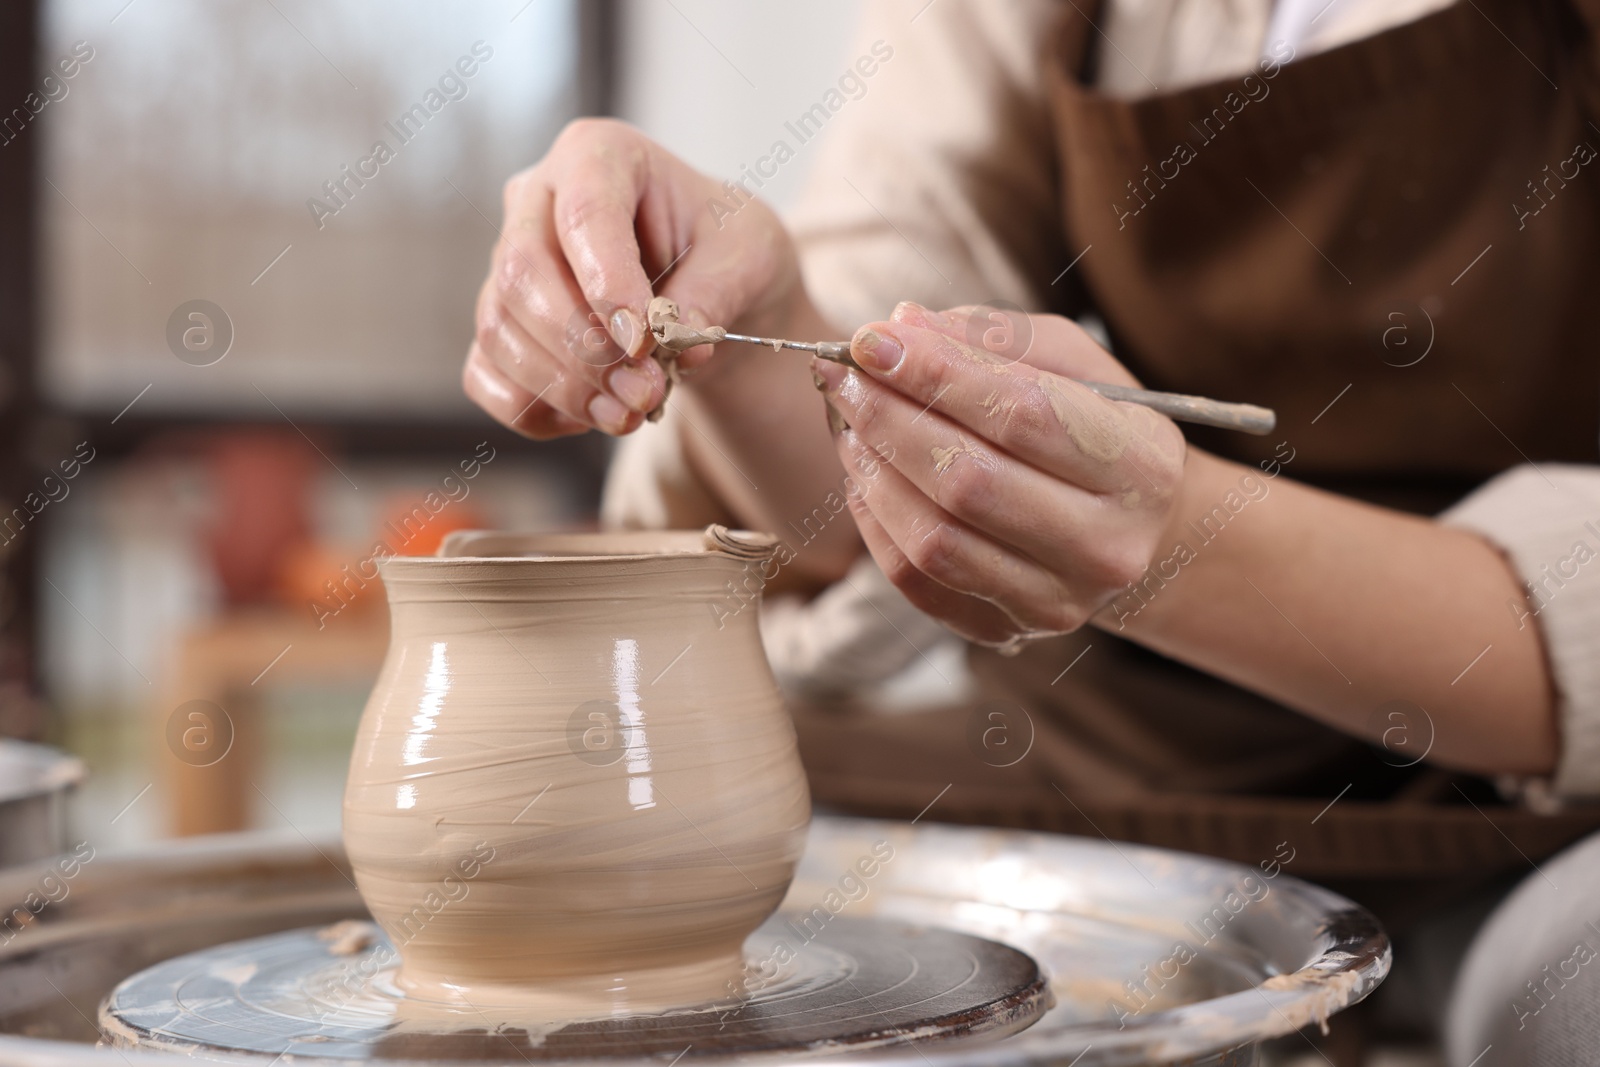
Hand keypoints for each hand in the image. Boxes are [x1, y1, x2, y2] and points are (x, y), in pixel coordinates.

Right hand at [462, 118, 802, 438]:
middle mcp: (537, 199)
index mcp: (599, 154)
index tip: (643, 342)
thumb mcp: (750, 256)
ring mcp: (508, 262)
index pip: (582, 210)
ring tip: (633, 413)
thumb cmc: (726, 249)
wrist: (713, 287)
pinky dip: (536, 410)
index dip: (606, 282)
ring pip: (498, 329)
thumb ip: (716, 294)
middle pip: (520, 273)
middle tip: (646, 391)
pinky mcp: (502, 323)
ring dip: (565, 388)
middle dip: (582, 347)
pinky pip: (486, 375)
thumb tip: (679, 347)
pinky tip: (595, 416)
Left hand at [812, 303, 1186, 646]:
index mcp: (1139, 466)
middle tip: (841, 375)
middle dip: (888, 419)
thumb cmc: (1100, 430)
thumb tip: (903, 324)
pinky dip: (875, 524)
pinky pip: (917, 582)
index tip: (871, 338)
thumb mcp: (1075, 365)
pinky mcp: (1011, 630)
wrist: (1139, 532)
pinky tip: (864, 477)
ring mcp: (1058, 600)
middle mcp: (1107, 545)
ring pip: (934, 539)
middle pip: (968, 481)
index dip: (936, 373)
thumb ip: (996, 338)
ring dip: (874, 471)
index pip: (1021, 414)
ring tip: (849, 422)